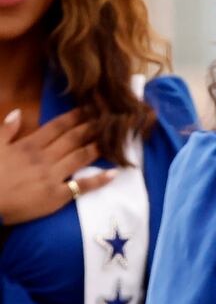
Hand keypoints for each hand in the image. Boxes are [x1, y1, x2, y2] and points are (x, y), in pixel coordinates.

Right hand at [0, 109, 110, 225]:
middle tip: (111, 118)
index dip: (76, 116)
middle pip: (74, 138)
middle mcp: (44, 158)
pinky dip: (99, 180)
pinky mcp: (56, 196)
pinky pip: (81, 186)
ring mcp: (52, 177)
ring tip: (116, 138)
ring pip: (81, 157)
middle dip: (93, 127)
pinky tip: (114, 173)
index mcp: (29, 146)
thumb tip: (17, 112)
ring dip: (100, 146)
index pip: (58, 126)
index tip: (92, 108)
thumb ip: (6, 130)